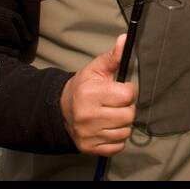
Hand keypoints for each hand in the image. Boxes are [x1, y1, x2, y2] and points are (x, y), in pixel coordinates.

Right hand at [60, 33, 137, 154]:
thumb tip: (125, 39)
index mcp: (90, 94)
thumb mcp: (95, 69)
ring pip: (125, 132)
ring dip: (122, 124)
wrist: (60, 110)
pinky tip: (109, 128)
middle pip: (129, 115)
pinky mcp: (90, 148)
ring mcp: (89, 134)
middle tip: (116, 104)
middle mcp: (88, 116)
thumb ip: (112, 57)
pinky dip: (117, 138)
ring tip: (112, 115)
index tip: (121, 89)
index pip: (127, 95)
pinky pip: (118, 146)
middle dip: (126, 108)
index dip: (128, 91)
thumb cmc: (82, 87)